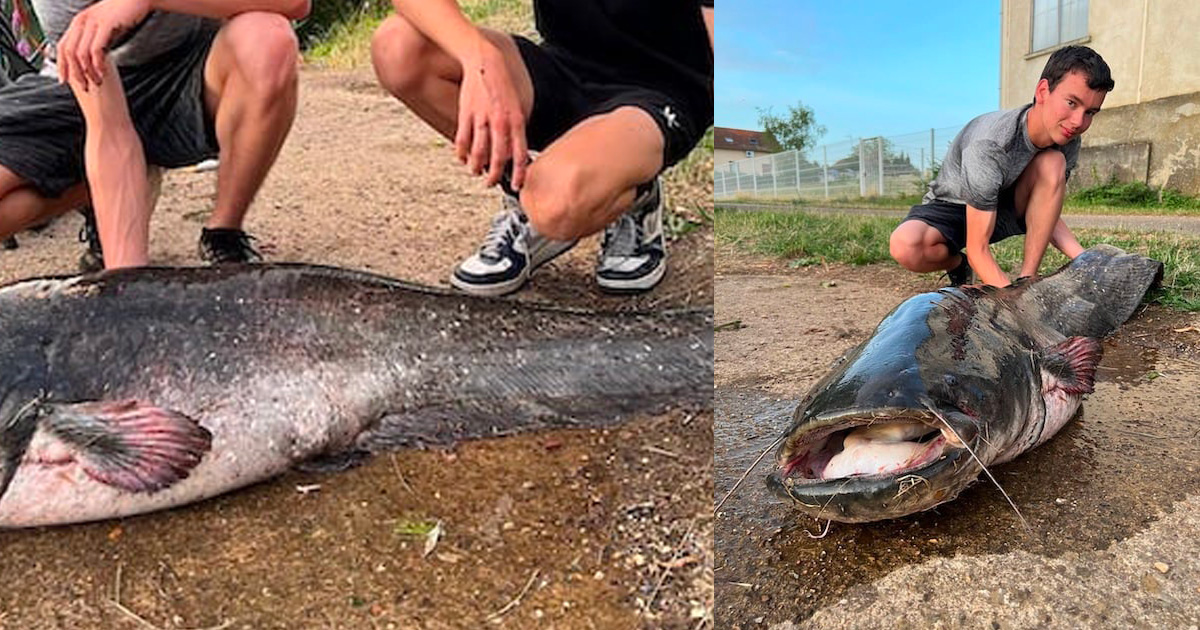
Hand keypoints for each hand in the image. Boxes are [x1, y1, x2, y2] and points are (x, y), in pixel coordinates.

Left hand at [57, 0, 150, 88]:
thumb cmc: (123, 14)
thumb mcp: (103, 26)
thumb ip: (95, 39)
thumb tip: (93, 59)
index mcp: (78, 22)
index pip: (62, 46)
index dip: (61, 65)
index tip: (64, 81)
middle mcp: (81, 22)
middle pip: (69, 52)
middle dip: (75, 73)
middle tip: (85, 87)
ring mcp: (92, 23)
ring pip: (81, 54)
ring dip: (88, 72)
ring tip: (97, 82)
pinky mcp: (105, 25)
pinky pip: (96, 49)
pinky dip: (98, 65)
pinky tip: (103, 73)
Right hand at [456, 43, 528, 188]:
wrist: (485, 62)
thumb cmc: (503, 84)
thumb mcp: (518, 105)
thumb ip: (517, 128)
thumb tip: (513, 150)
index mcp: (517, 120)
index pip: (520, 153)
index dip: (519, 173)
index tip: (518, 185)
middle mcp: (500, 122)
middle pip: (498, 157)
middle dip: (495, 176)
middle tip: (491, 183)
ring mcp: (482, 118)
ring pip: (478, 152)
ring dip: (476, 166)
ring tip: (475, 172)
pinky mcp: (466, 114)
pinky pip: (463, 139)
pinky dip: (461, 152)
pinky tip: (462, 158)